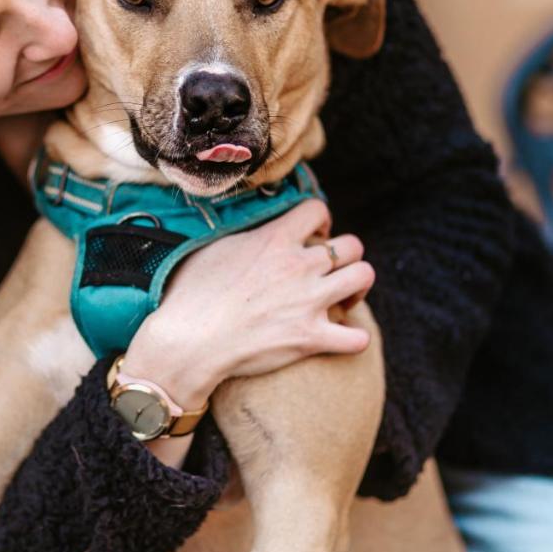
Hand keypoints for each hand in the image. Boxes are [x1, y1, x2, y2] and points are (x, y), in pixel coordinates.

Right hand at [122, 199, 373, 410]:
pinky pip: (358, 338)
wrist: (189, 341)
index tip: (313, 234)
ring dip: (356, 286)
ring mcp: (309, 302)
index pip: (317, 209)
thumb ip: (244, 234)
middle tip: (328, 270)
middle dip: (345, 255)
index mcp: (275, 239)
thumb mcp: (213, 248)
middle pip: (352, 245)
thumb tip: (249, 228)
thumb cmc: (191, 294)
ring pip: (363, 277)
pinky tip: (339, 337)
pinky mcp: (311, 338)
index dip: (321, 220)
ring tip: (341, 296)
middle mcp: (299, 266)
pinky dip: (353, 339)